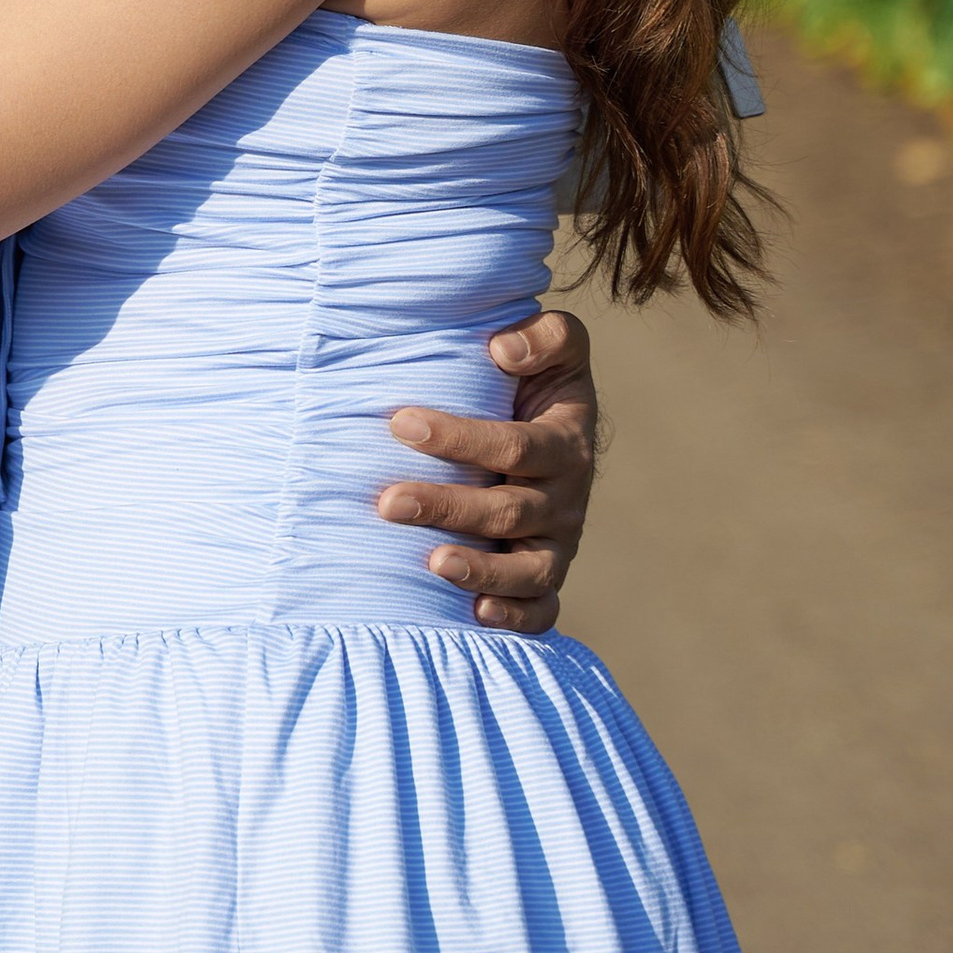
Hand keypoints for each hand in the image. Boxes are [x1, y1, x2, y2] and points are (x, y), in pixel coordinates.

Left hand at [371, 306, 598, 635]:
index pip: (515, 446)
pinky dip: (514, 617)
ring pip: (528, 569)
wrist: (556, 426)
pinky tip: (475, 614)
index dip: (459, 438)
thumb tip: (501, 349)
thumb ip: (544, 335)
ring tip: (432, 564)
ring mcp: (558, 543)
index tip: (400, 425)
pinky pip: (542, 609)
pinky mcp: (547, 578)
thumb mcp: (556, 347)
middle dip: (446, 506)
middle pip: (510, 510)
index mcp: (565, 440)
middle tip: (386, 503)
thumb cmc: (536, 381)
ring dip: (480, 569)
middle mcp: (566, 497)